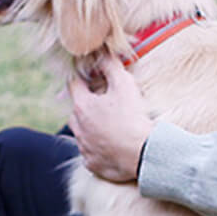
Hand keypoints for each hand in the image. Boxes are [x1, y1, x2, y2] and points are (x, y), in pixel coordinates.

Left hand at [68, 55, 154, 181]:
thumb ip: (110, 65)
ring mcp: (84, 148)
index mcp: (82, 106)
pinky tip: (112, 147)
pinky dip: (99, 149)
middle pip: (77, 110)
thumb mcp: (124, 84)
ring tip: (110, 127)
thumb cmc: (133, 117)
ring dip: (92, 128)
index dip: (83, 77)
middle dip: (88, 105)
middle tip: (105, 104)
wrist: (143, 153)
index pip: (73, 84)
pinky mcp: (92, 165)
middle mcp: (78, 128)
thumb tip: (102, 51)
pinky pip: (91, 154)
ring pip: (83, 134)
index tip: (92, 76)